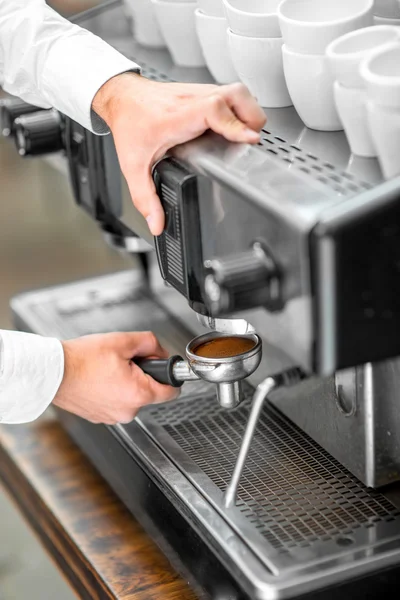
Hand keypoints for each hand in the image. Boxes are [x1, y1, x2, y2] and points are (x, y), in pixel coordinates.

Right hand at [53, 332, 178, 423]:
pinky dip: (111, 391)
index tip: (165, 368)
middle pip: (149, 392)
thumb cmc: (82, 359)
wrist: (53, 372)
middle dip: (142, 375)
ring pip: (131, 397)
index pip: (172, 392)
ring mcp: (112, 417)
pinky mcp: (99, 417)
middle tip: (125, 361)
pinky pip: (114, 402)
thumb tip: (161, 352)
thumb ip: (151, 344)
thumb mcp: (123, 341)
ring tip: (108, 369)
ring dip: (126, 383)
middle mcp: (128, 411)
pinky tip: (99, 378)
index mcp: (138, 394)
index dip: (171, 376)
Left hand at [92, 74, 265, 235]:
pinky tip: (234, 127)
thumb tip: (157, 223)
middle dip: (251, 120)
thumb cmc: (129, 124)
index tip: (250, 140)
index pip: (215, 111)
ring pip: (239, 92)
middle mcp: (193, 101)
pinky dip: (240, 109)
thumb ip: (145, 198)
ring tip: (245, 136)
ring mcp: (201, 93)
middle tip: (248, 143)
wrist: (122, 98)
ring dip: (249, 113)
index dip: (236, 125)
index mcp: (178, 118)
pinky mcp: (204, 91)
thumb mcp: (134, 167)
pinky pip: (233, 94)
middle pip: (238, 96)